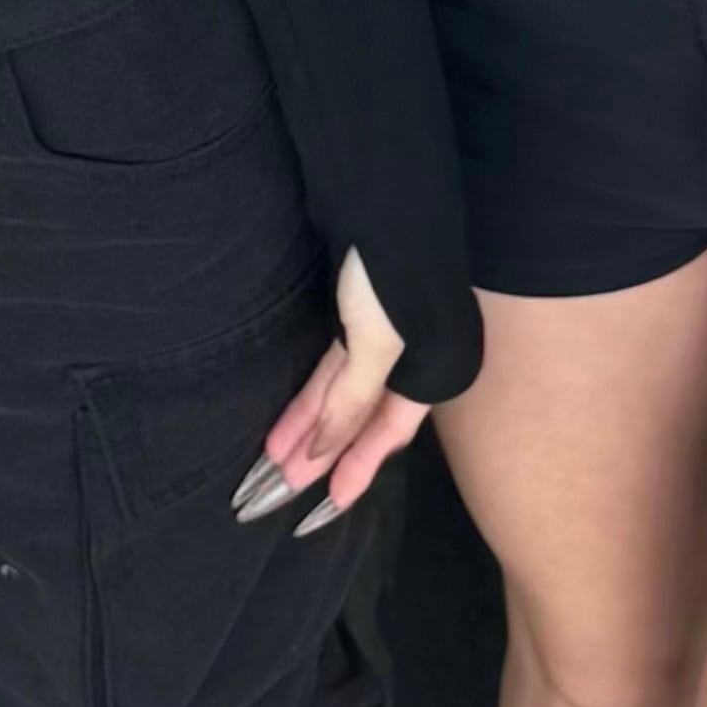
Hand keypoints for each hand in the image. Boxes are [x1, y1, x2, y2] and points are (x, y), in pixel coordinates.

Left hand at [233, 250, 431, 537]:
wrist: (385, 203)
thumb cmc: (390, 277)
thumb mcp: (373, 343)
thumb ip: (350, 401)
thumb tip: (322, 451)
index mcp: (435, 368)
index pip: (391, 431)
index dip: (360, 467)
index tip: (329, 503)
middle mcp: (413, 358)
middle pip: (362, 418)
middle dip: (323, 453)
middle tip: (282, 490)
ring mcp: (382, 337)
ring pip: (340, 395)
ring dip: (307, 427)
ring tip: (271, 461)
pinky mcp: (356, 317)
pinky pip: (331, 369)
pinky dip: (309, 395)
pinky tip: (286, 421)